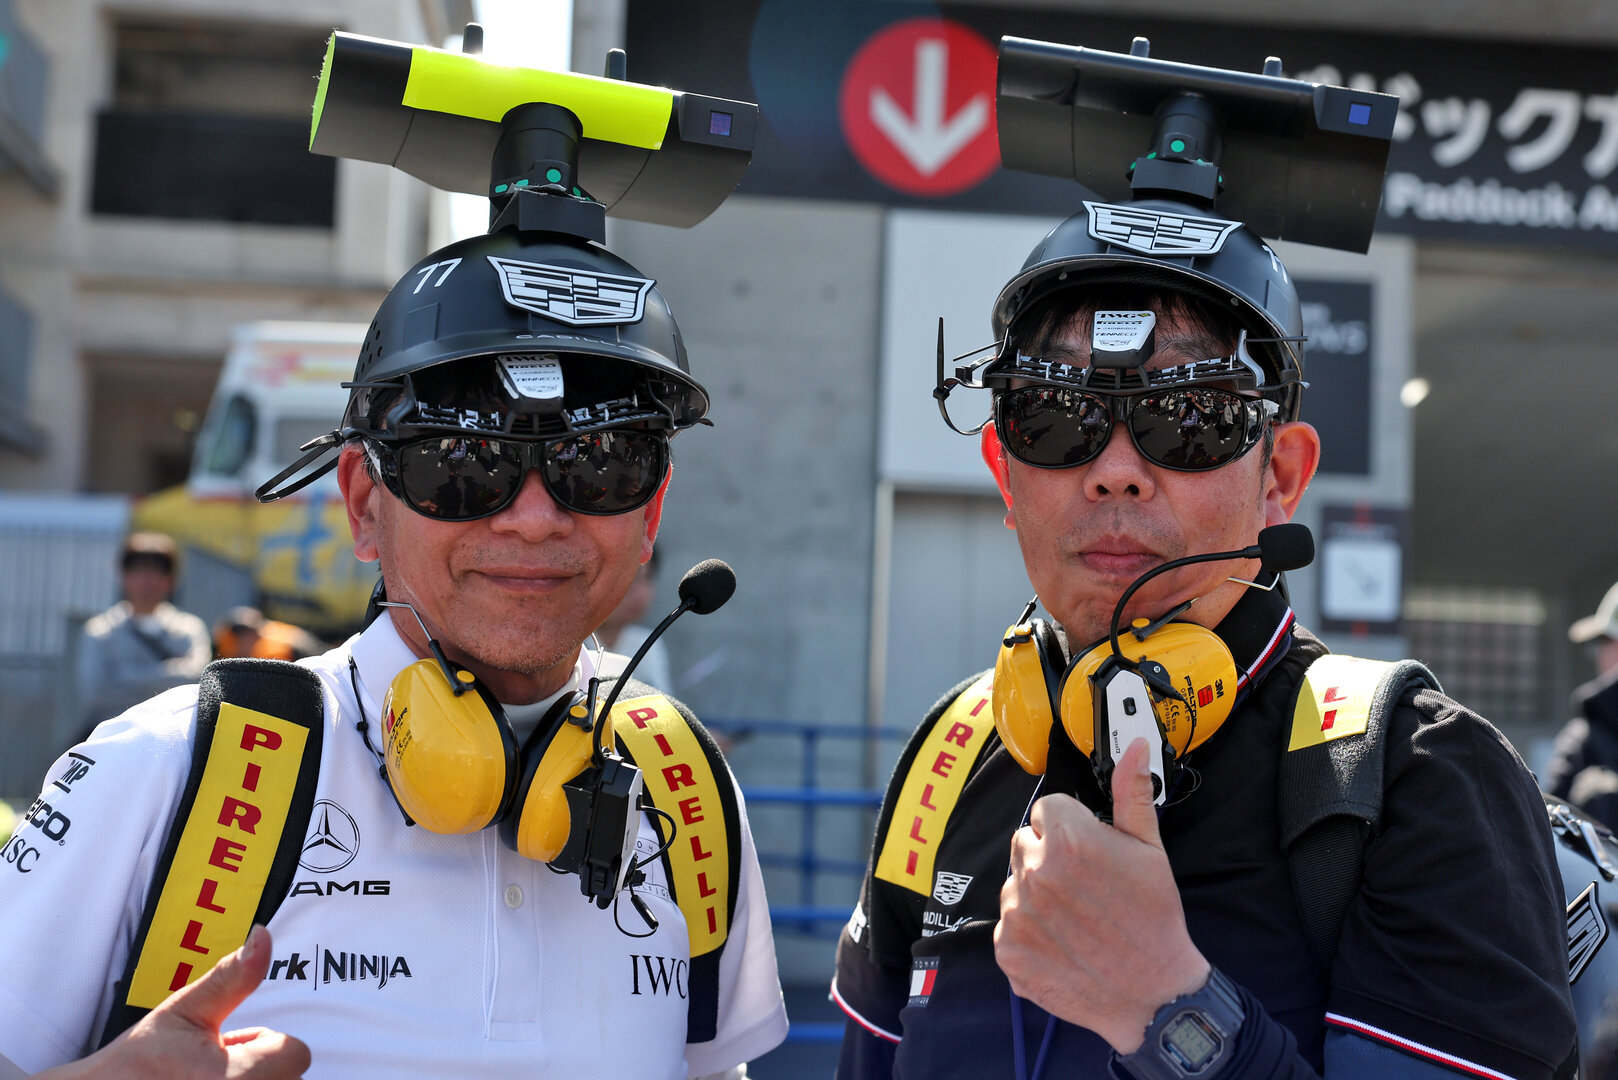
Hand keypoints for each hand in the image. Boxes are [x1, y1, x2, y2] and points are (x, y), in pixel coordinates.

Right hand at [42, 925, 309, 1078]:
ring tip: (203, 1078)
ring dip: (249, 1079)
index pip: (295, 1054)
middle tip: (209, 1066)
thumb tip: (263, 937)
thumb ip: (232, 977)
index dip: (262, 1043)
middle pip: (286, 1074)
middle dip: (257, 1064)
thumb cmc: (136, 1063)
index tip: (226, 1046)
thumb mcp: (184, 1010)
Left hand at [994, 738, 1209, 1053]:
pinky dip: (1028, 932)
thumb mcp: (1150, 850)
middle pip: (1026, 843)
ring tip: (1076, 918)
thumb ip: (1132, 793)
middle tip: (1085, 887)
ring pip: (1015, 883)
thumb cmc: (1153, 920)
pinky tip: (1062, 942)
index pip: (1047, 809)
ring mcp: (1016, 912)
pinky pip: (1008, 924)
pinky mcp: (1007, 948)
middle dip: (1049, 857)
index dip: (1071, 827)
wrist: (1152, 994)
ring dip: (1036, 895)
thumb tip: (1134, 747)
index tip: (1090, 851)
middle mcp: (1034, 872)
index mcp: (1068, 840)